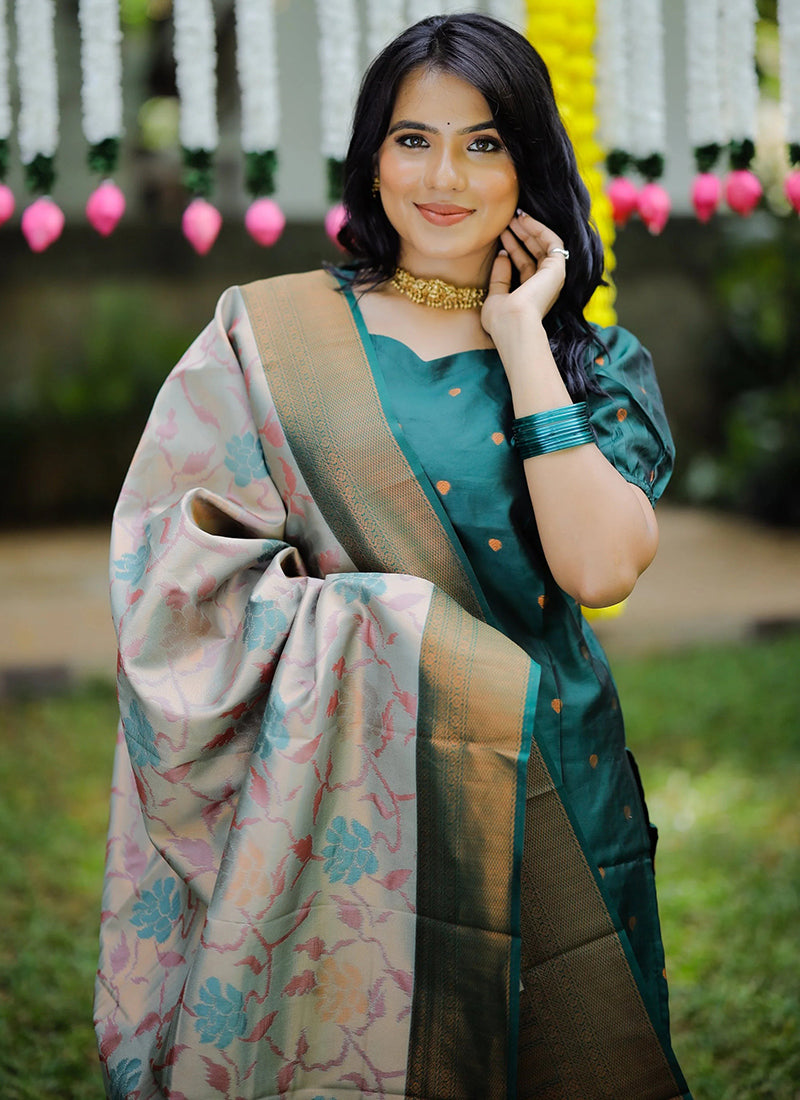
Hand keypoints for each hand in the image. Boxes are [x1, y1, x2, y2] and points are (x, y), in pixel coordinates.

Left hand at [481, 210, 566, 339]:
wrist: (514, 325)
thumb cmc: (502, 320)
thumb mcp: (495, 297)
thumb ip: (500, 277)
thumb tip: (501, 255)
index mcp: (532, 294)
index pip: (525, 265)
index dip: (513, 248)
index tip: (500, 234)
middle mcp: (546, 285)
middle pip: (535, 253)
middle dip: (521, 234)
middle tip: (507, 220)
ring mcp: (553, 277)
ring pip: (544, 245)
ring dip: (530, 228)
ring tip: (514, 216)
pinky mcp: (557, 268)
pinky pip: (552, 241)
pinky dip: (539, 228)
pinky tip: (524, 219)